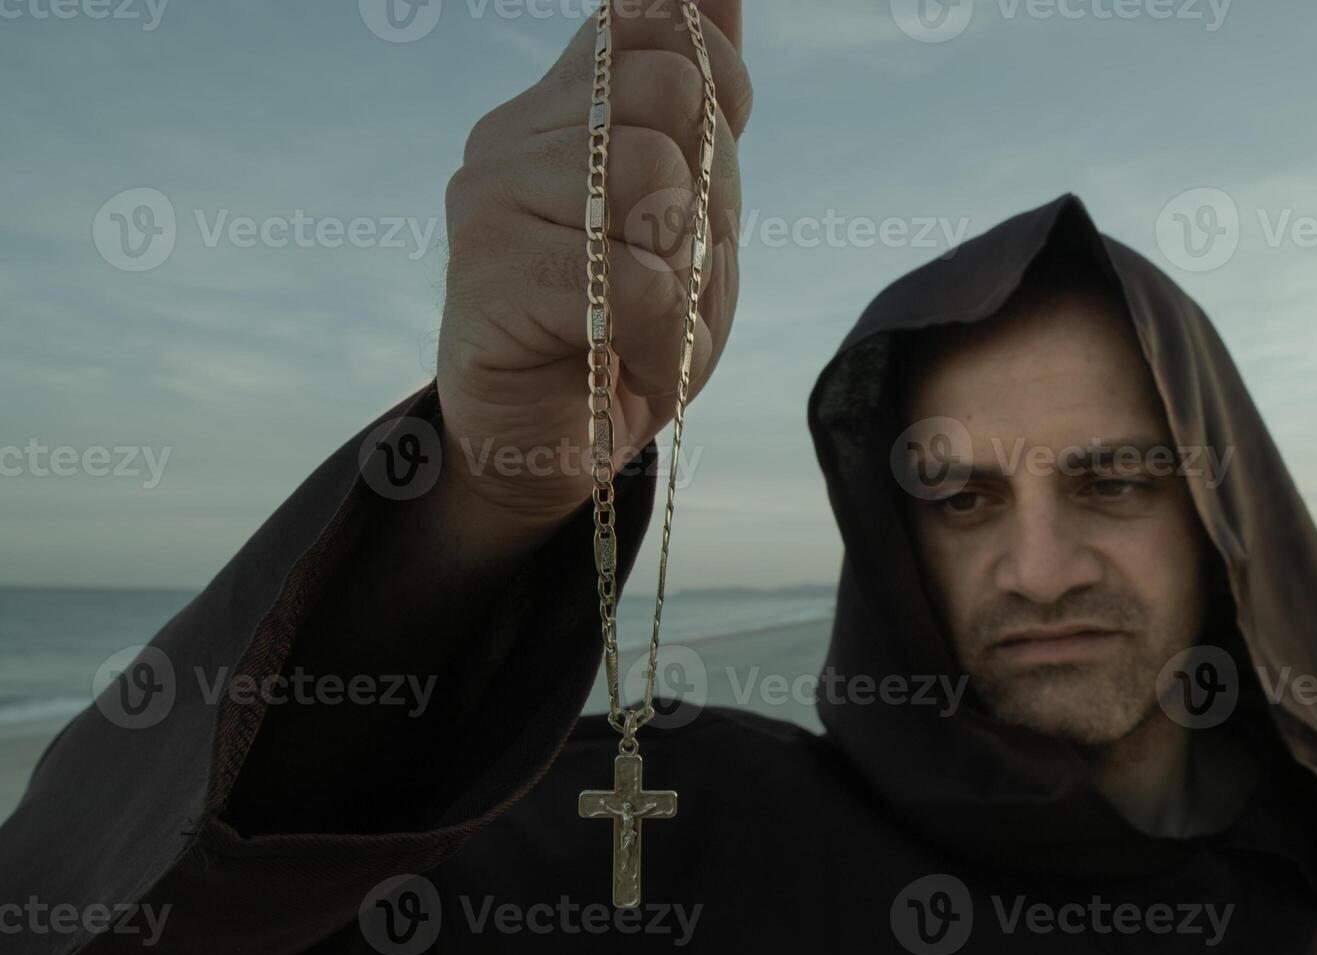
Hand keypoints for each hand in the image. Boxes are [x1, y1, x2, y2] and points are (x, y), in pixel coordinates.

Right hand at [435, 0, 749, 529]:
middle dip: (707, 192)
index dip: (716, 90)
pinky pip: (630, 274)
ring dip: (680, 267)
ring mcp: (490, 194)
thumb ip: (703, 93)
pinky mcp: (486, 270)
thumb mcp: (695, 204)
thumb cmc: (630, 321)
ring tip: (640, 311)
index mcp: (566, 103)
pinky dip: (656, 324)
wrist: (559, 438)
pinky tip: (620, 348)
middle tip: (668, 264)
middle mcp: (515, 129)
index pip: (657, 25)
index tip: (701, 175)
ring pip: (650, 178)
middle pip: (668, 92)